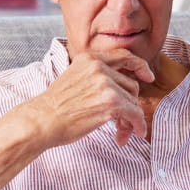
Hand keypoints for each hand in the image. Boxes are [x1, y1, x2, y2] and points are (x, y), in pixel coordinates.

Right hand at [15, 48, 154, 148]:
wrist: (42, 120)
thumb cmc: (54, 108)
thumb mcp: (73, 79)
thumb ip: (94, 78)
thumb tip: (121, 91)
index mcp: (89, 59)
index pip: (123, 56)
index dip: (139, 65)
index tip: (148, 76)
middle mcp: (99, 68)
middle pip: (130, 85)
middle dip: (130, 104)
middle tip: (123, 121)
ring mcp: (106, 84)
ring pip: (133, 101)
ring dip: (130, 118)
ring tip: (121, 132)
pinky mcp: (112, 102)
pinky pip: (134, 114)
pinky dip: (136, 125)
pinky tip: (132, 134)